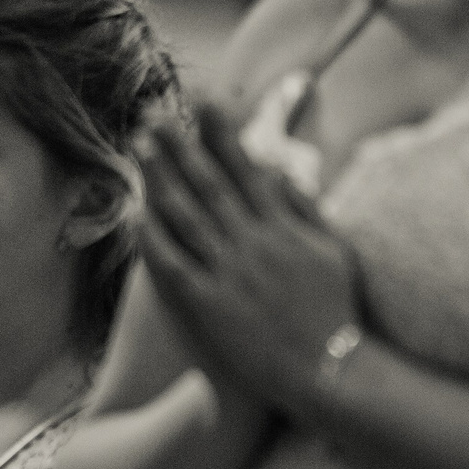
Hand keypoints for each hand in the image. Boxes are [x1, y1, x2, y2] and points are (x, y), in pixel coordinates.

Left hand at [136, 101, 364, 415]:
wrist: (327, 368)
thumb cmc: (333, 311)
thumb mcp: (333, 251)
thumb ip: (305, 210)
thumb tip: (281, 172)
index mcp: (283, 227)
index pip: (247, 169)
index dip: (223, 133)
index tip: (203, 100)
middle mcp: (254, 242)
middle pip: (209, 183)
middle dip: (180, 145)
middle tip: (153, 113)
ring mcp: (230, 273)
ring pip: (188, 216)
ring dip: (160, 178)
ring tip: (138, 148)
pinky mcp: (210, 306)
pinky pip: (174, 265)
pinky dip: (155, 238)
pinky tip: (134, 214)